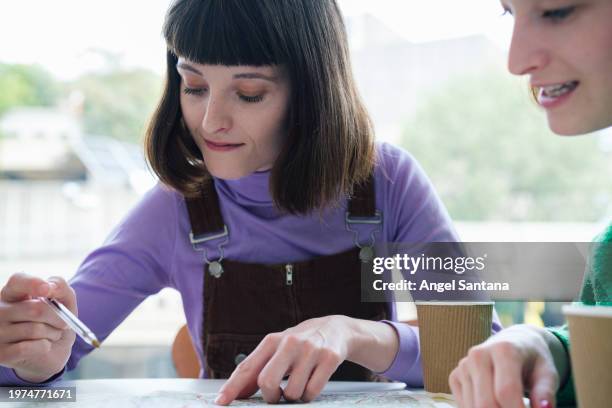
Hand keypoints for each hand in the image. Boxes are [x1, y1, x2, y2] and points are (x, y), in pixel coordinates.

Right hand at [0, 272, 76, 382]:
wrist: (54, 351)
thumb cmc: (55, 321)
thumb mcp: (65, 301)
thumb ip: (60, 287)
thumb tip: (50, 287)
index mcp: (12, 293)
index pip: (17, 281)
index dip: (33, 283)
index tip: (48, 290)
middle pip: (35, 309)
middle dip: (58, 318)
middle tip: (63, 323)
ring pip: (34, 330)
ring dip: (52, 334)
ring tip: (50, 335)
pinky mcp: (0, 353)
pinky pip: (27, 348)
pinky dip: (44, 347)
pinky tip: (42, 347)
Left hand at [215, 315, 352, 404]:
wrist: (335, 329)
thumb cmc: (300, 344)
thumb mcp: (278, 350)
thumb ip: (258, 369)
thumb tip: (238, 393)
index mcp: (272, 341)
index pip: (247, 367)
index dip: (232, 387)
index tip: (221, 401)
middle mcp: (290, 343)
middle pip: (268, 381)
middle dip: (271, 396)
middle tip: (278, 395)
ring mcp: (310, 350)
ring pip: (293, 392)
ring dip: (294, 397)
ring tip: (300, 384)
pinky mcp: (329, 358)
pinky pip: (312, 391)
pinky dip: (309, 395)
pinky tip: (312, 382)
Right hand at [449, 324, 563, 407]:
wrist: (513, 343)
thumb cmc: (533, 361)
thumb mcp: (547, 373)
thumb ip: (545, 392)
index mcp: (503, 350)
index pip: (506, 391)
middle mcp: (479, 355)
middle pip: (486, 403)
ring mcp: (464, 365)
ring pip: (473, 407)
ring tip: (508, 407)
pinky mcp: (455, 375)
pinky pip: (463, 405)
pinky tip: (494, 404)